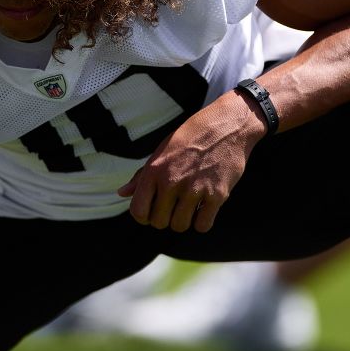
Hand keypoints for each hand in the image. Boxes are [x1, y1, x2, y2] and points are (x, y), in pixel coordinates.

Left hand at [117, 92, 265, 232]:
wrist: (228, 124)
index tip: (152, 212)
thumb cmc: (192, 136)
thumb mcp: (162, 149)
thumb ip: (142, 175)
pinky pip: (203, 225)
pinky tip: (204, 209)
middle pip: (159, 222)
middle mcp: (172, 181)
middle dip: (164, 219)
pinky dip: (202, 222)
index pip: (138, 210)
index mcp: (155, 170)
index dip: (143, 216)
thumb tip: (122, 193)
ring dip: (183, 220)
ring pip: (180, 226)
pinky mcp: (217, 195)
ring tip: (188, 207)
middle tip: (173, 207)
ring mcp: (195, 189)